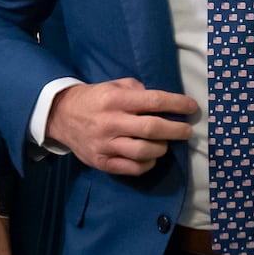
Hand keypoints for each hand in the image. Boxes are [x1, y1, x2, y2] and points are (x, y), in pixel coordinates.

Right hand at [45, 78, 196, 175]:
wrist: (61, 116)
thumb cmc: (96, 99)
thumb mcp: (115, 85)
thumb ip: (139, 91)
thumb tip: (164, 101)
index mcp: (115, 100)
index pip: (153, 101)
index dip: (177, 104)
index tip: (192, 107)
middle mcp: (110, 122)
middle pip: (151, 129)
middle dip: (176, 130)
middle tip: (187, 131)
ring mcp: (105, 145)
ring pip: (143, 152)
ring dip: (161, 148)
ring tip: (165, 144)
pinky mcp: (102, 162)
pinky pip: (132, 168)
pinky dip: (148, 164)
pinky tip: (151, 157)